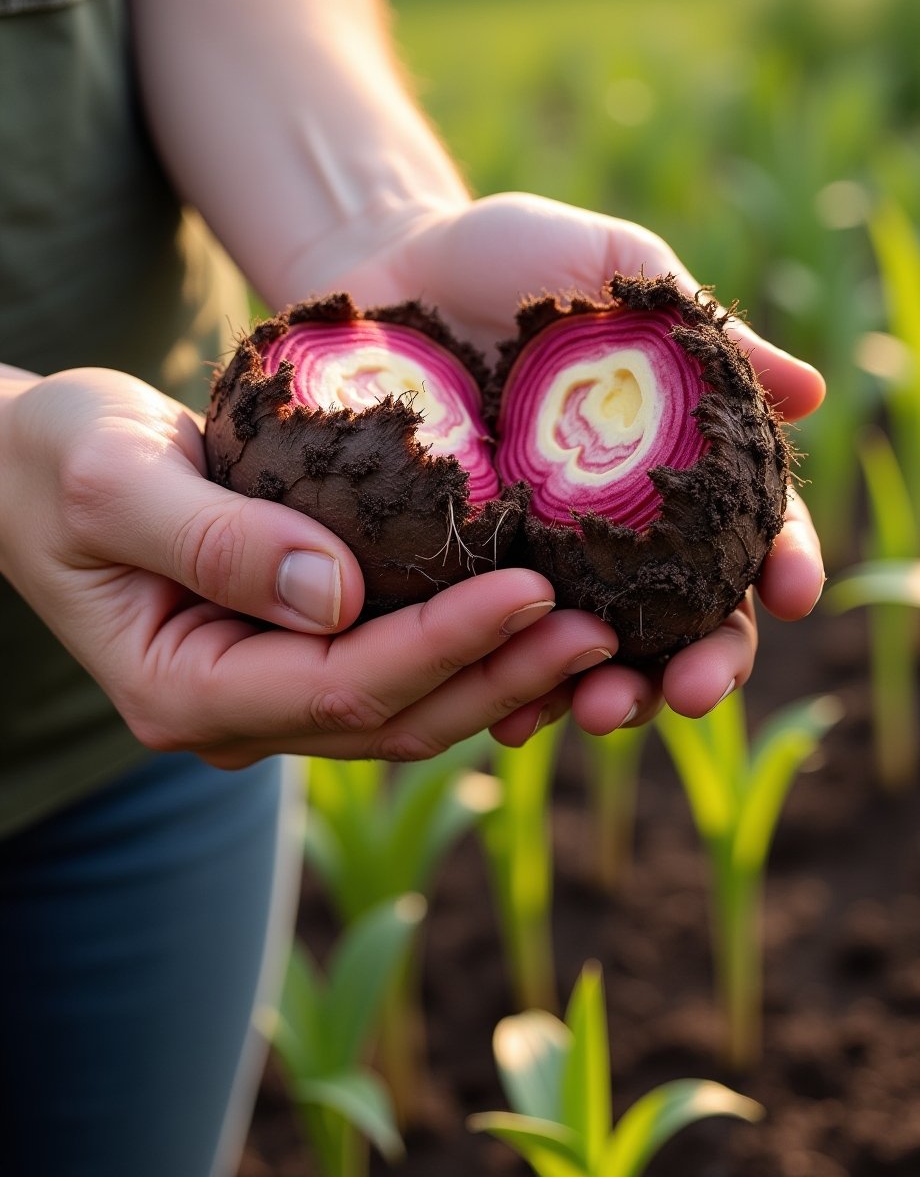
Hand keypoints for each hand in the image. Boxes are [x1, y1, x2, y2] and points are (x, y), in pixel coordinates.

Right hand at [0, 368, 616, 768]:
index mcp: (186, 691)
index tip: (532, 589)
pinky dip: (472, 650)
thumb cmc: (56, 459)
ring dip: (504, 676)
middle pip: (394, 717)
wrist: (27, 468)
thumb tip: (335, 594)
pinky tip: (540, 614)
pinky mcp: (296, 653)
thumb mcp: (115, 482)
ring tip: (602, 631)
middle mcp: (237, 714)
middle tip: (606, 629)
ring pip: (409, 707)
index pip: (342, 684)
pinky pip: (399, 669)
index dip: (445, 644)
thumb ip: (214, 540)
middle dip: (502, 677)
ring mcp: (269, 691)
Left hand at [335, 192, 825, 738]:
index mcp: (676, 456)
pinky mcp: (467, 572)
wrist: (379, 267)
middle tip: (698, 692)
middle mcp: (622, 522)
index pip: (752, 524)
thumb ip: (704, 326)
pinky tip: (513, 716)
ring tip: (602, 712)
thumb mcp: (611, 267)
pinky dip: (514, 689)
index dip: (783, 561)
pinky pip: (497, 647)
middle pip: (690, 615)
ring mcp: (544, 555)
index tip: (791, 593)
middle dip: (707, 662)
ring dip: (618, 693)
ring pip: (602, 650)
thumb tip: (815, 392)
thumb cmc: (506, 256)